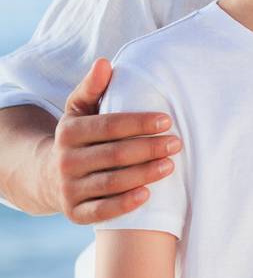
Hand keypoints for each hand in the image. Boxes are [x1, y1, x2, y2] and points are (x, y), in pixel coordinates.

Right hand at [47, 58, 182, 222]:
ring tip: (170, 165)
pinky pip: (101, 212)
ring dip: (143, 174)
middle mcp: (65, 161)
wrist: (50, 176)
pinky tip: (147, 194)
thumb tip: (105, 63)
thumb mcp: (80, 109)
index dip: (138, 123)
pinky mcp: (75, 214)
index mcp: (68, 132)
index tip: (167, 121)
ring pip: (111, 183)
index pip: (108, 126)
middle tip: (176, 143)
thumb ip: (93, 86)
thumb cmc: (80, 136)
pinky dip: (124, 205)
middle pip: (114, 155)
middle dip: (148, 148)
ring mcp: (68, 189)